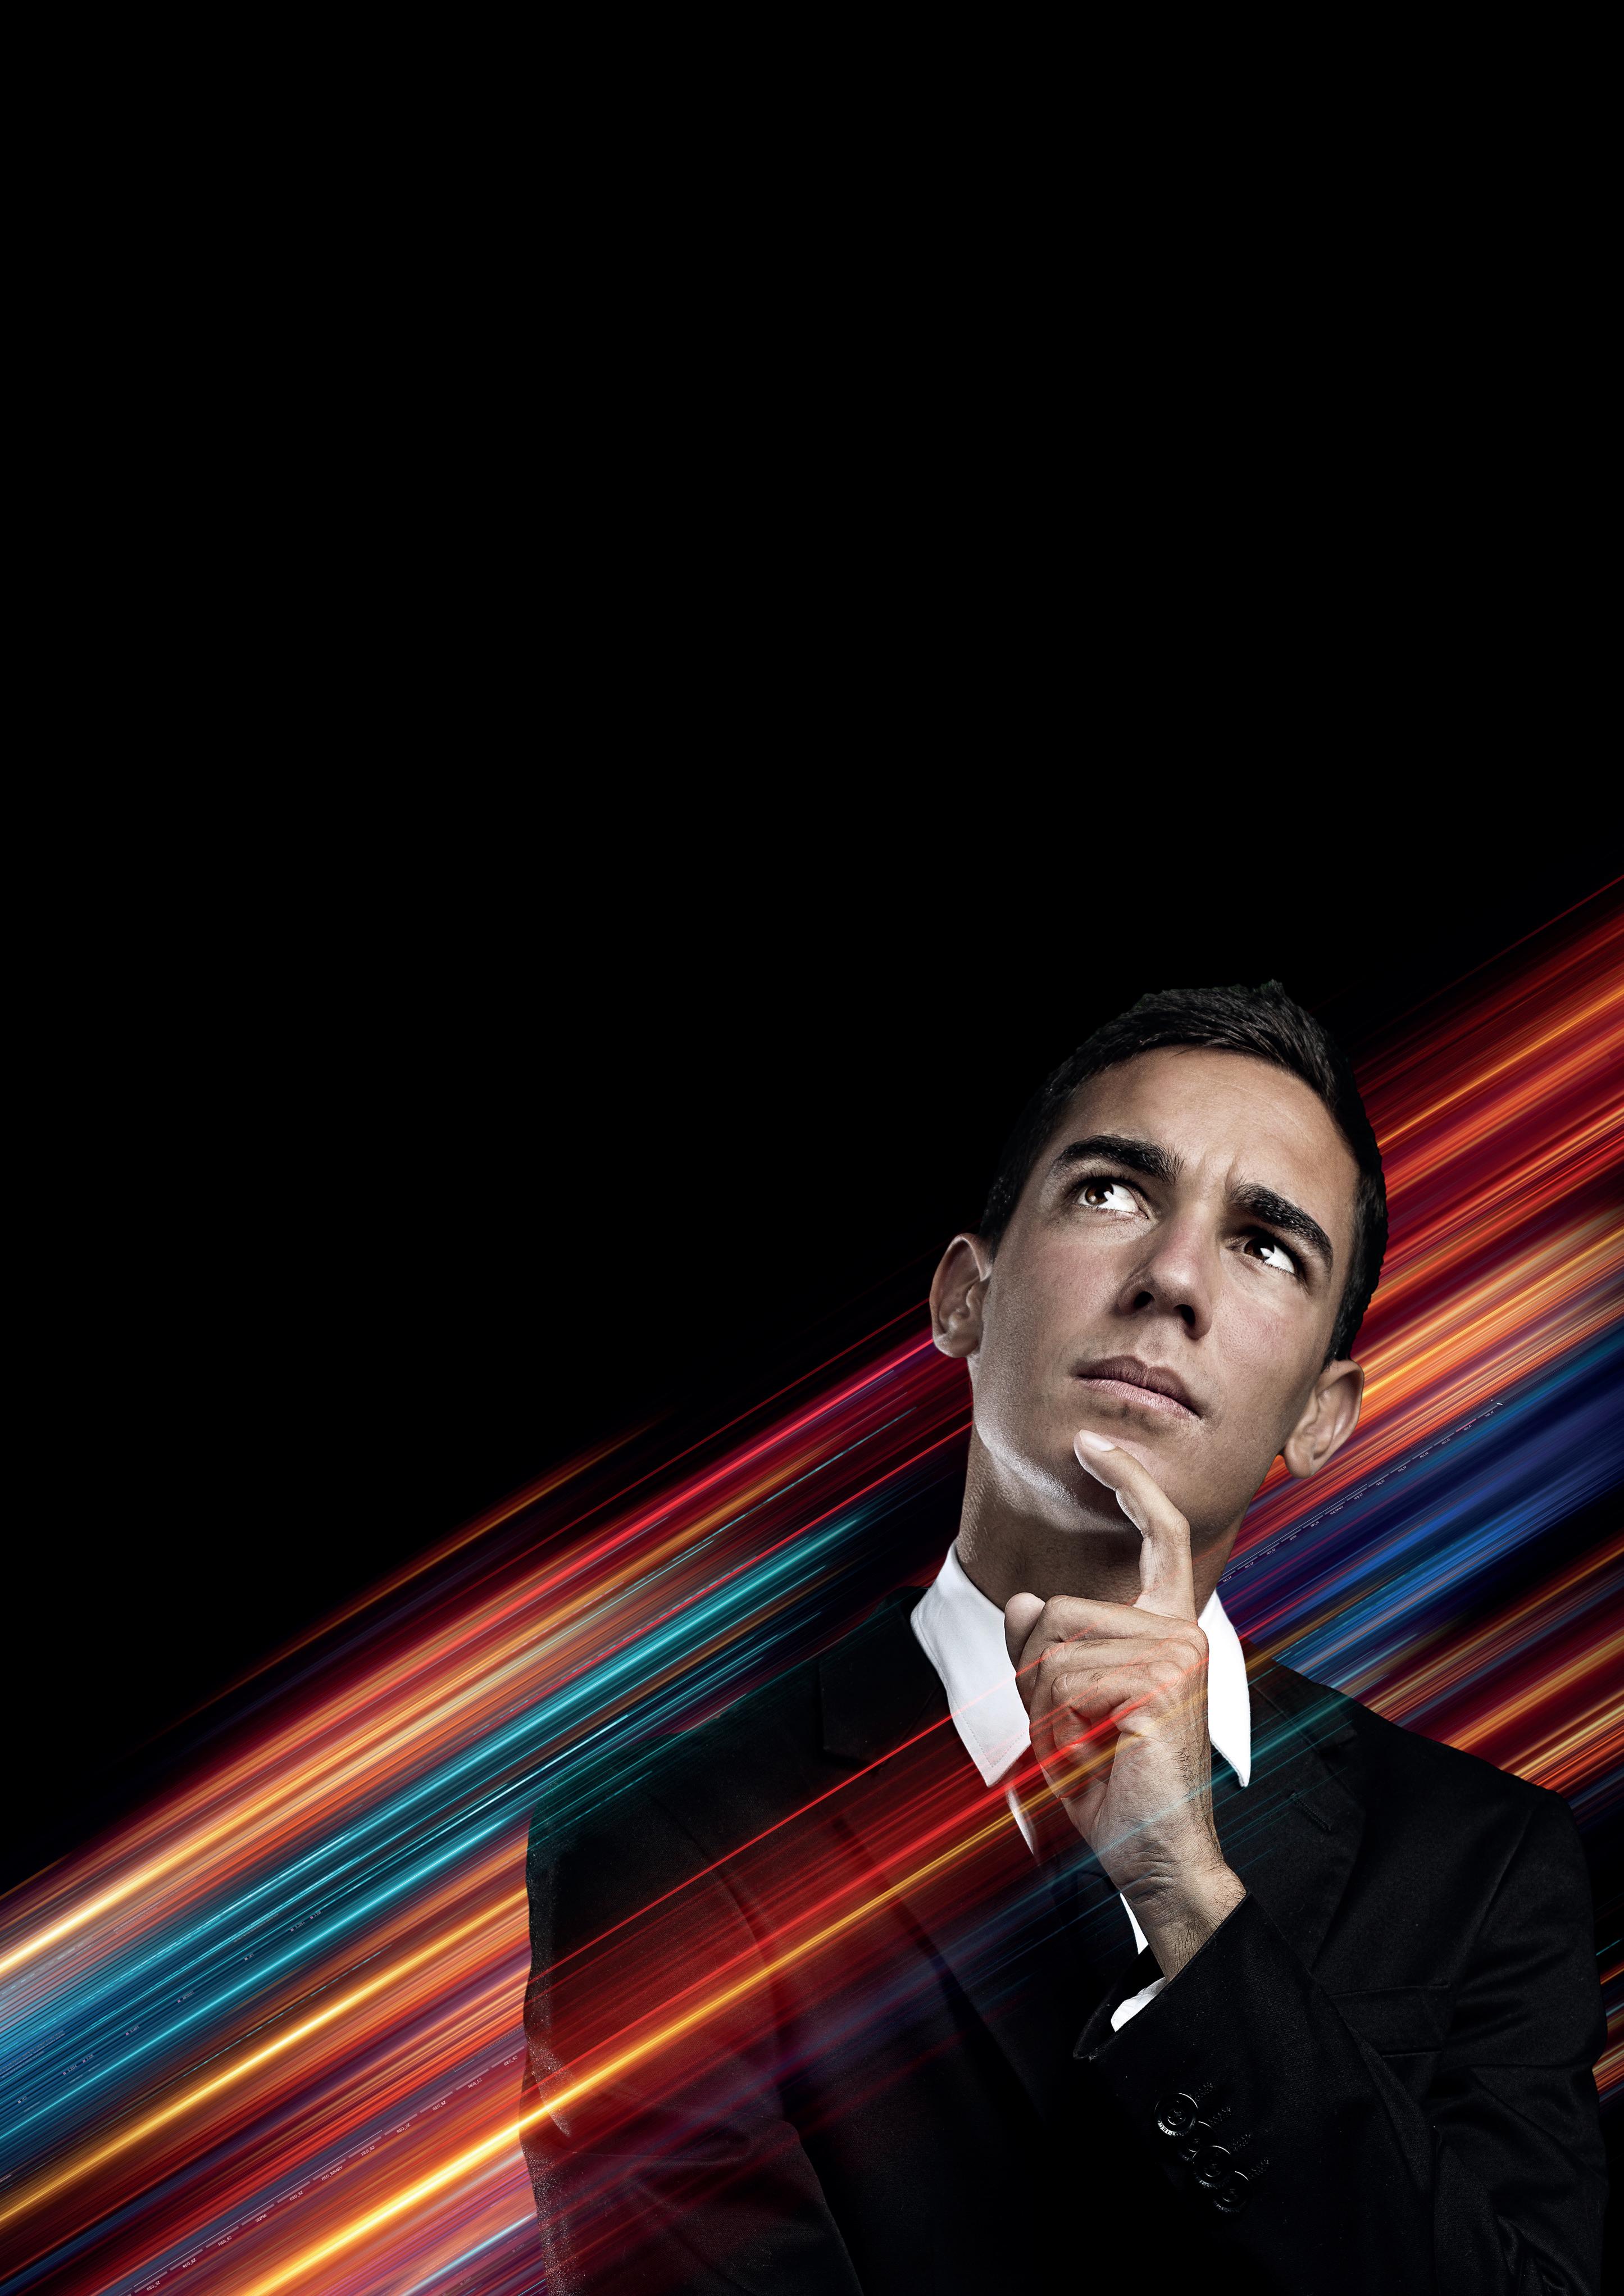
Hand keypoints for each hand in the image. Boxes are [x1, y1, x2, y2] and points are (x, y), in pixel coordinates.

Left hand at [1003, 1432, 1244, 1979]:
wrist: (1154, 1856)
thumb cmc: (1113, 1784)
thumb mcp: (1065, 1706)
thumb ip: (1046, 1648)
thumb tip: (1024, 1600)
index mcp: (1168, 1628)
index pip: (1159, 1534)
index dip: (1128, 1482)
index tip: (1094, 1442)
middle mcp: (1179, 1632)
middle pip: (1056, 1610)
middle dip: (1034, 1675)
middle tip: (1070, 1733)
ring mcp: (1173, 1656)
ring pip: (1050, 1648)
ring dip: (1042, 1707)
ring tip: (1082, 1746)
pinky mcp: (1157, 1686)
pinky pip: (1062, 1682)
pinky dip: (1054, 1726)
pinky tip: (1091, 1754)